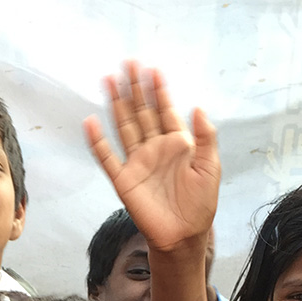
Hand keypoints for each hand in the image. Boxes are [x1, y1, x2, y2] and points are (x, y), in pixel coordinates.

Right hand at [84, 62, 218, 251]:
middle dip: (135, 89)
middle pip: (141, 112)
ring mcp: (137, 163)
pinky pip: (107, 158)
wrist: (183, 236)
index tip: (153, 69)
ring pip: (124, 127)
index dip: (159, 91)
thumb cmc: (200, 205)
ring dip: (116, 104)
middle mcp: (154, 149)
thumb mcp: (210, 168)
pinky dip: (98, 141)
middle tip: (128, 63)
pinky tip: (91, 122)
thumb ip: (206, 138)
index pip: (165, 111)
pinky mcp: (124, 180)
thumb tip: (198, 107)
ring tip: (108, 80)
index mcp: (177, 144)